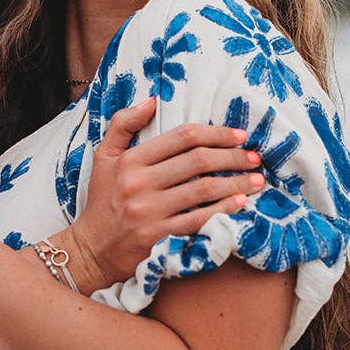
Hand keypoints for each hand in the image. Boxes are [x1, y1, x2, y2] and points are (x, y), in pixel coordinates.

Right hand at [65, 98, 264, 289]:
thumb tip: (152, 99)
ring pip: (204, 190)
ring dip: (237, 182)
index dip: (215, 133)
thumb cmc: (102, 200)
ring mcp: (150, 212)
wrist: (92, 249)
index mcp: (129, 161)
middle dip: (232, 156)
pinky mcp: (159, 237)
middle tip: (254, 157)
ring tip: (257, 179)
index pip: (181, 137)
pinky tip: (242, 202)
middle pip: (197, 161)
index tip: (239, 135)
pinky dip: (225, 209)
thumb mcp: (104, 157)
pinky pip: (200, 219)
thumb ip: (123, 124)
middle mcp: (139, 184)